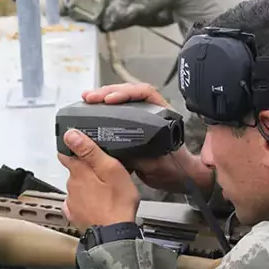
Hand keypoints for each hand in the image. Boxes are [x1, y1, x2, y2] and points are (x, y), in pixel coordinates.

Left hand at [57, 128, 138, 230]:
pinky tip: (97, 203)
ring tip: (105, 189)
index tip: (84, 148)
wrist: (115, 236)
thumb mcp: (111, 170)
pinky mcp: (76, 215)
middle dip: (86, 169)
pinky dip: (86, 201)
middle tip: (105, 172)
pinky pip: (78, 203)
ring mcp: (72, 202)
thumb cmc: (117, 204)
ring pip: (77, 187)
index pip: (67, 152)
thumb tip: (70, 134)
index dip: (75, 148)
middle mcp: (71, 186)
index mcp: (79, 172)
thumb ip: (90, 151)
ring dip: (87, 185)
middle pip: (75, 170)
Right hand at [81, 83, 213, 195]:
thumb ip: (140, 159)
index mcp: (165, 116)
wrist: (179, 177)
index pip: (145, 94)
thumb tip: (118, 153)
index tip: (110, 99)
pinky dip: (105, 108)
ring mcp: (145, 117)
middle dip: (109, 91)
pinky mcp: (135, 124)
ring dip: (105, 96)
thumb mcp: (156, 166)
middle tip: (92, 97)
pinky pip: (120, 110)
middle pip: (131, 92)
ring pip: (124, 98)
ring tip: (89, 98)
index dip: (126, 93)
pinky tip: (94, 108)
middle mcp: (155, 112)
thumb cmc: (175, 169)